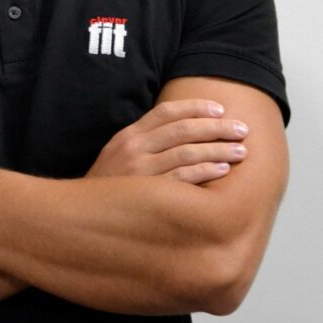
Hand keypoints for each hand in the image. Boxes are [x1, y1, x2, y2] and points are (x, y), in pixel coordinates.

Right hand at [86, 99, 248, 184]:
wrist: (82, 214)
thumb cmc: (109, 186)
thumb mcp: (119, 154)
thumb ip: (145, 141)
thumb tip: (184, 130)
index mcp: (128, 135)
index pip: (166, 112)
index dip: (196, 108)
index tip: (220, 110)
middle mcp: (133, 148)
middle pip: (183, 130)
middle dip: (217, 128)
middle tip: (241, 130)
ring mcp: (140, 171)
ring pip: (187, 152)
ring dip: (218, 149)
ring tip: (239, 151)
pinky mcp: (147, 193)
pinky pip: (183, 178)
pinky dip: (205, 172)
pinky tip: (223, 170)